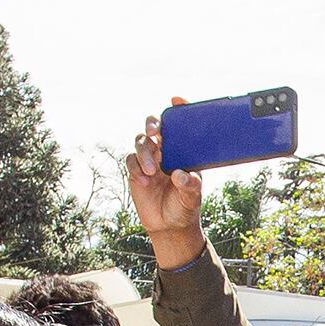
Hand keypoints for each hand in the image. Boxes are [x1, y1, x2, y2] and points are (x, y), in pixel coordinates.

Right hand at [128, 105, 206, 271]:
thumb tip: (178, 174)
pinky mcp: (136, 171)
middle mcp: (165, 151)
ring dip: (145, 153)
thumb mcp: (192, 197)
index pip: (179, 126)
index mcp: (182, 151)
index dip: (177, 110)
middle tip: (155, 133)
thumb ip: (189, 186)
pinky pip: (131, 161)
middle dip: (153, 125)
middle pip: (154, 127)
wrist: (170, 226)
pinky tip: (146, 181)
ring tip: (152, 171)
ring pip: (141, 142)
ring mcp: (149, 160)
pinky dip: (137, 167)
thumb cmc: (185, 206)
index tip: (176, 99)